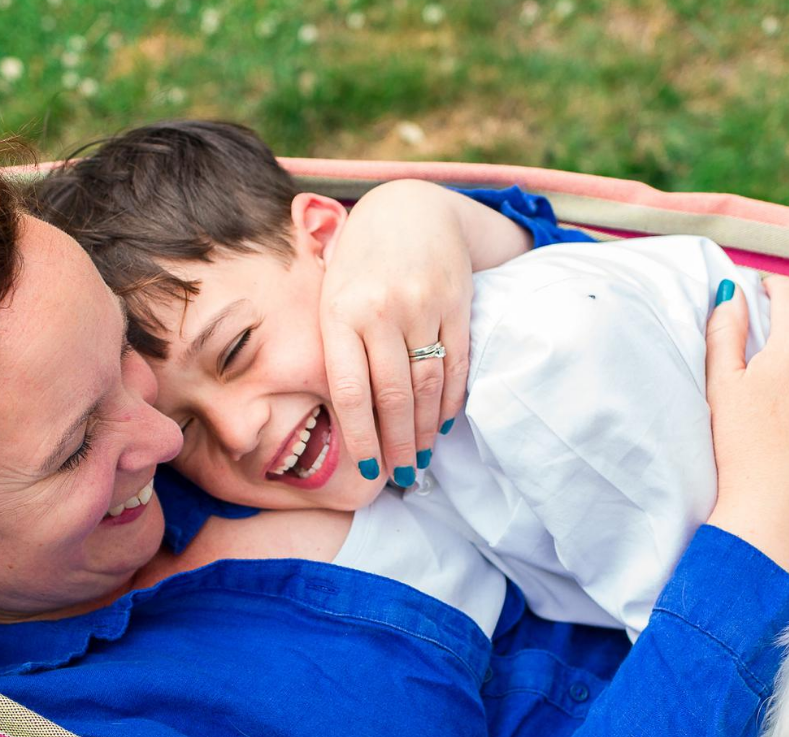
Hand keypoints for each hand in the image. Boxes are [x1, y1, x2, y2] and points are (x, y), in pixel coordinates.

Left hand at [318, 181, 477, 484]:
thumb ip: (335, 347)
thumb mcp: (332, 295)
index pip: (352, 392)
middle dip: (398, 444)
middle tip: (401, 476)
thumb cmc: (360, 262)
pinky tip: (443, 423)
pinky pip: (456, 364)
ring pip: (427, 385)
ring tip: (421, 458)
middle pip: (394, 396)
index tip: (369, 471)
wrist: (410, 208)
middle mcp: (381, 310)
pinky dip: (451, 400)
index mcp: (340, 312)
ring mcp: (422, 306)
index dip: (362, 438)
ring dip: (426, 430)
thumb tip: (343, 419)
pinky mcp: (456, 304)